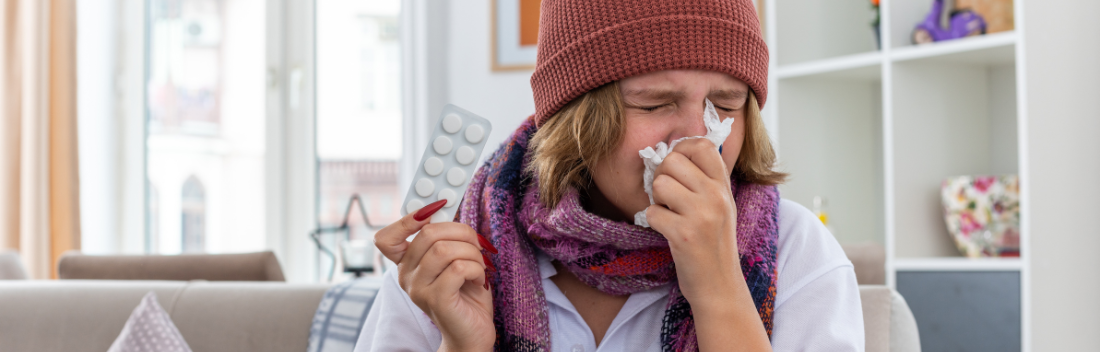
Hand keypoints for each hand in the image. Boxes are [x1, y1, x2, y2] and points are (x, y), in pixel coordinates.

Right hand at [375, 200, 497, 351]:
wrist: (472, 333)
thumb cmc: (465, 295)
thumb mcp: (453, 259)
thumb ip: (445, 237)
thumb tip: (444, 206)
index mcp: (407, 264)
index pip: (386, 238)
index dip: (407, 219)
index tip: (436, 210)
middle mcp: (406, 276)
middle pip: (428, 232)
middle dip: (462, 232)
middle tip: (477, 245)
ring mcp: (418, 289)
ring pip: (444, 248)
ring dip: (472, 252)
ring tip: (479, 266)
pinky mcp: (436, 299)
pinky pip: (458, 267)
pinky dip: (477, 268)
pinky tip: (479, 279)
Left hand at [643, 138, 741, 306]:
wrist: (719, 286)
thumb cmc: (714, 244)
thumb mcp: (721, 206)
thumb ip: (705, 180)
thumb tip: (675, 152)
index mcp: (724, 186)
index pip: (702, 145)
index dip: (681, 148)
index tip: (676, 166)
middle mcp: (716, 196)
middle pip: (673, 161)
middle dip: (662, 176)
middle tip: (668, 197)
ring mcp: (701, 215)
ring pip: (660, 184)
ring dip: (656, 200)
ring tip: (669, 214)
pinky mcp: (683, 235)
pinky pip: (652, 212)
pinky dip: (653, 222)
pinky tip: (667, 231)